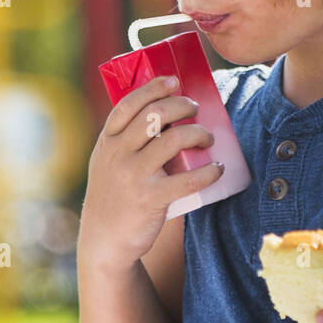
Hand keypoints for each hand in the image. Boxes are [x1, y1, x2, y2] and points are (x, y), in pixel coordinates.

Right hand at [78, 75, 221, 273]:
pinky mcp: (150, 198)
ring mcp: (133, 175)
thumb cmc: (114, 196)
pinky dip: (208, 172)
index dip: (152, 88)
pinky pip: (187, 180)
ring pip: (172, 140)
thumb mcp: (107, 163)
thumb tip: (164, 115)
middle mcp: (117, 154)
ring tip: (208, 137)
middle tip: (195, 109)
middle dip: (181, 106)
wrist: (104, 241)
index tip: (173, 80)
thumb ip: (125, 141)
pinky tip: (218, 169)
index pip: (128, 104)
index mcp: (107, 142)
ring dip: (197, 133)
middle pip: (154, 115)